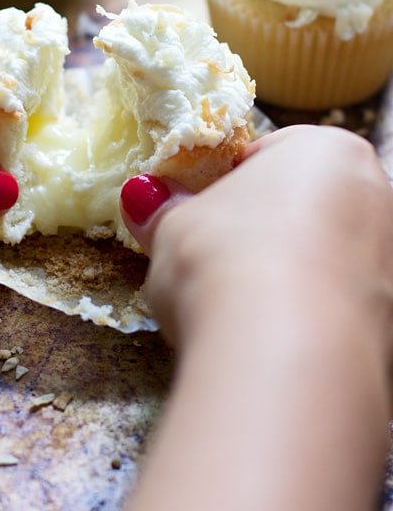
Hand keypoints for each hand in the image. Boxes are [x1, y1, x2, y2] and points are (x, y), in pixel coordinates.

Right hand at [122, 124, 392, 349]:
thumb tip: (143, 198)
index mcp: (330, 149)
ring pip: (329, 260)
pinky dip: (312, 322)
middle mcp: (379, 197)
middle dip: (266, 230)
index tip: (202, 218)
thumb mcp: (173, 227)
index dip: (227, 188)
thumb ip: (164, 209)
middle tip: (217, 263)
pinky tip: (275, 344)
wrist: (283, 361)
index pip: (270, 155)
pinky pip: (341, 311)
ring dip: (291, 278)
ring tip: (242, 311)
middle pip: (308, 205)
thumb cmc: (226, 262)